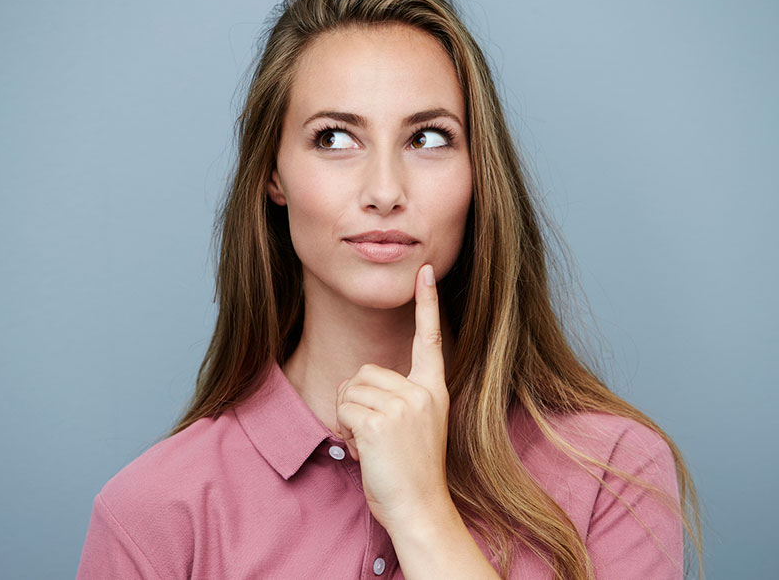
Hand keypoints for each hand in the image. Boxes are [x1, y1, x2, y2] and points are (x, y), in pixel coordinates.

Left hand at [334, 263, 450, 531]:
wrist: (420, 509)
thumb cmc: (411, 474)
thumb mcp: (412, 428)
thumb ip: (392, 399)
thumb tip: (352, 384)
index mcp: (434, 390)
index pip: (431, 339)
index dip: (427, 303)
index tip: (424, 270)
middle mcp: (422, 392)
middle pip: (365, 371)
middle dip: (357, 402)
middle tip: (377, 438)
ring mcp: (403, 405)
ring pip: (349, 389)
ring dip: (349, 418)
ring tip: (373, 447)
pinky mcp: (381, 421)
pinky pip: (343, 409)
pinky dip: (345, 431)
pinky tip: (366, 453)